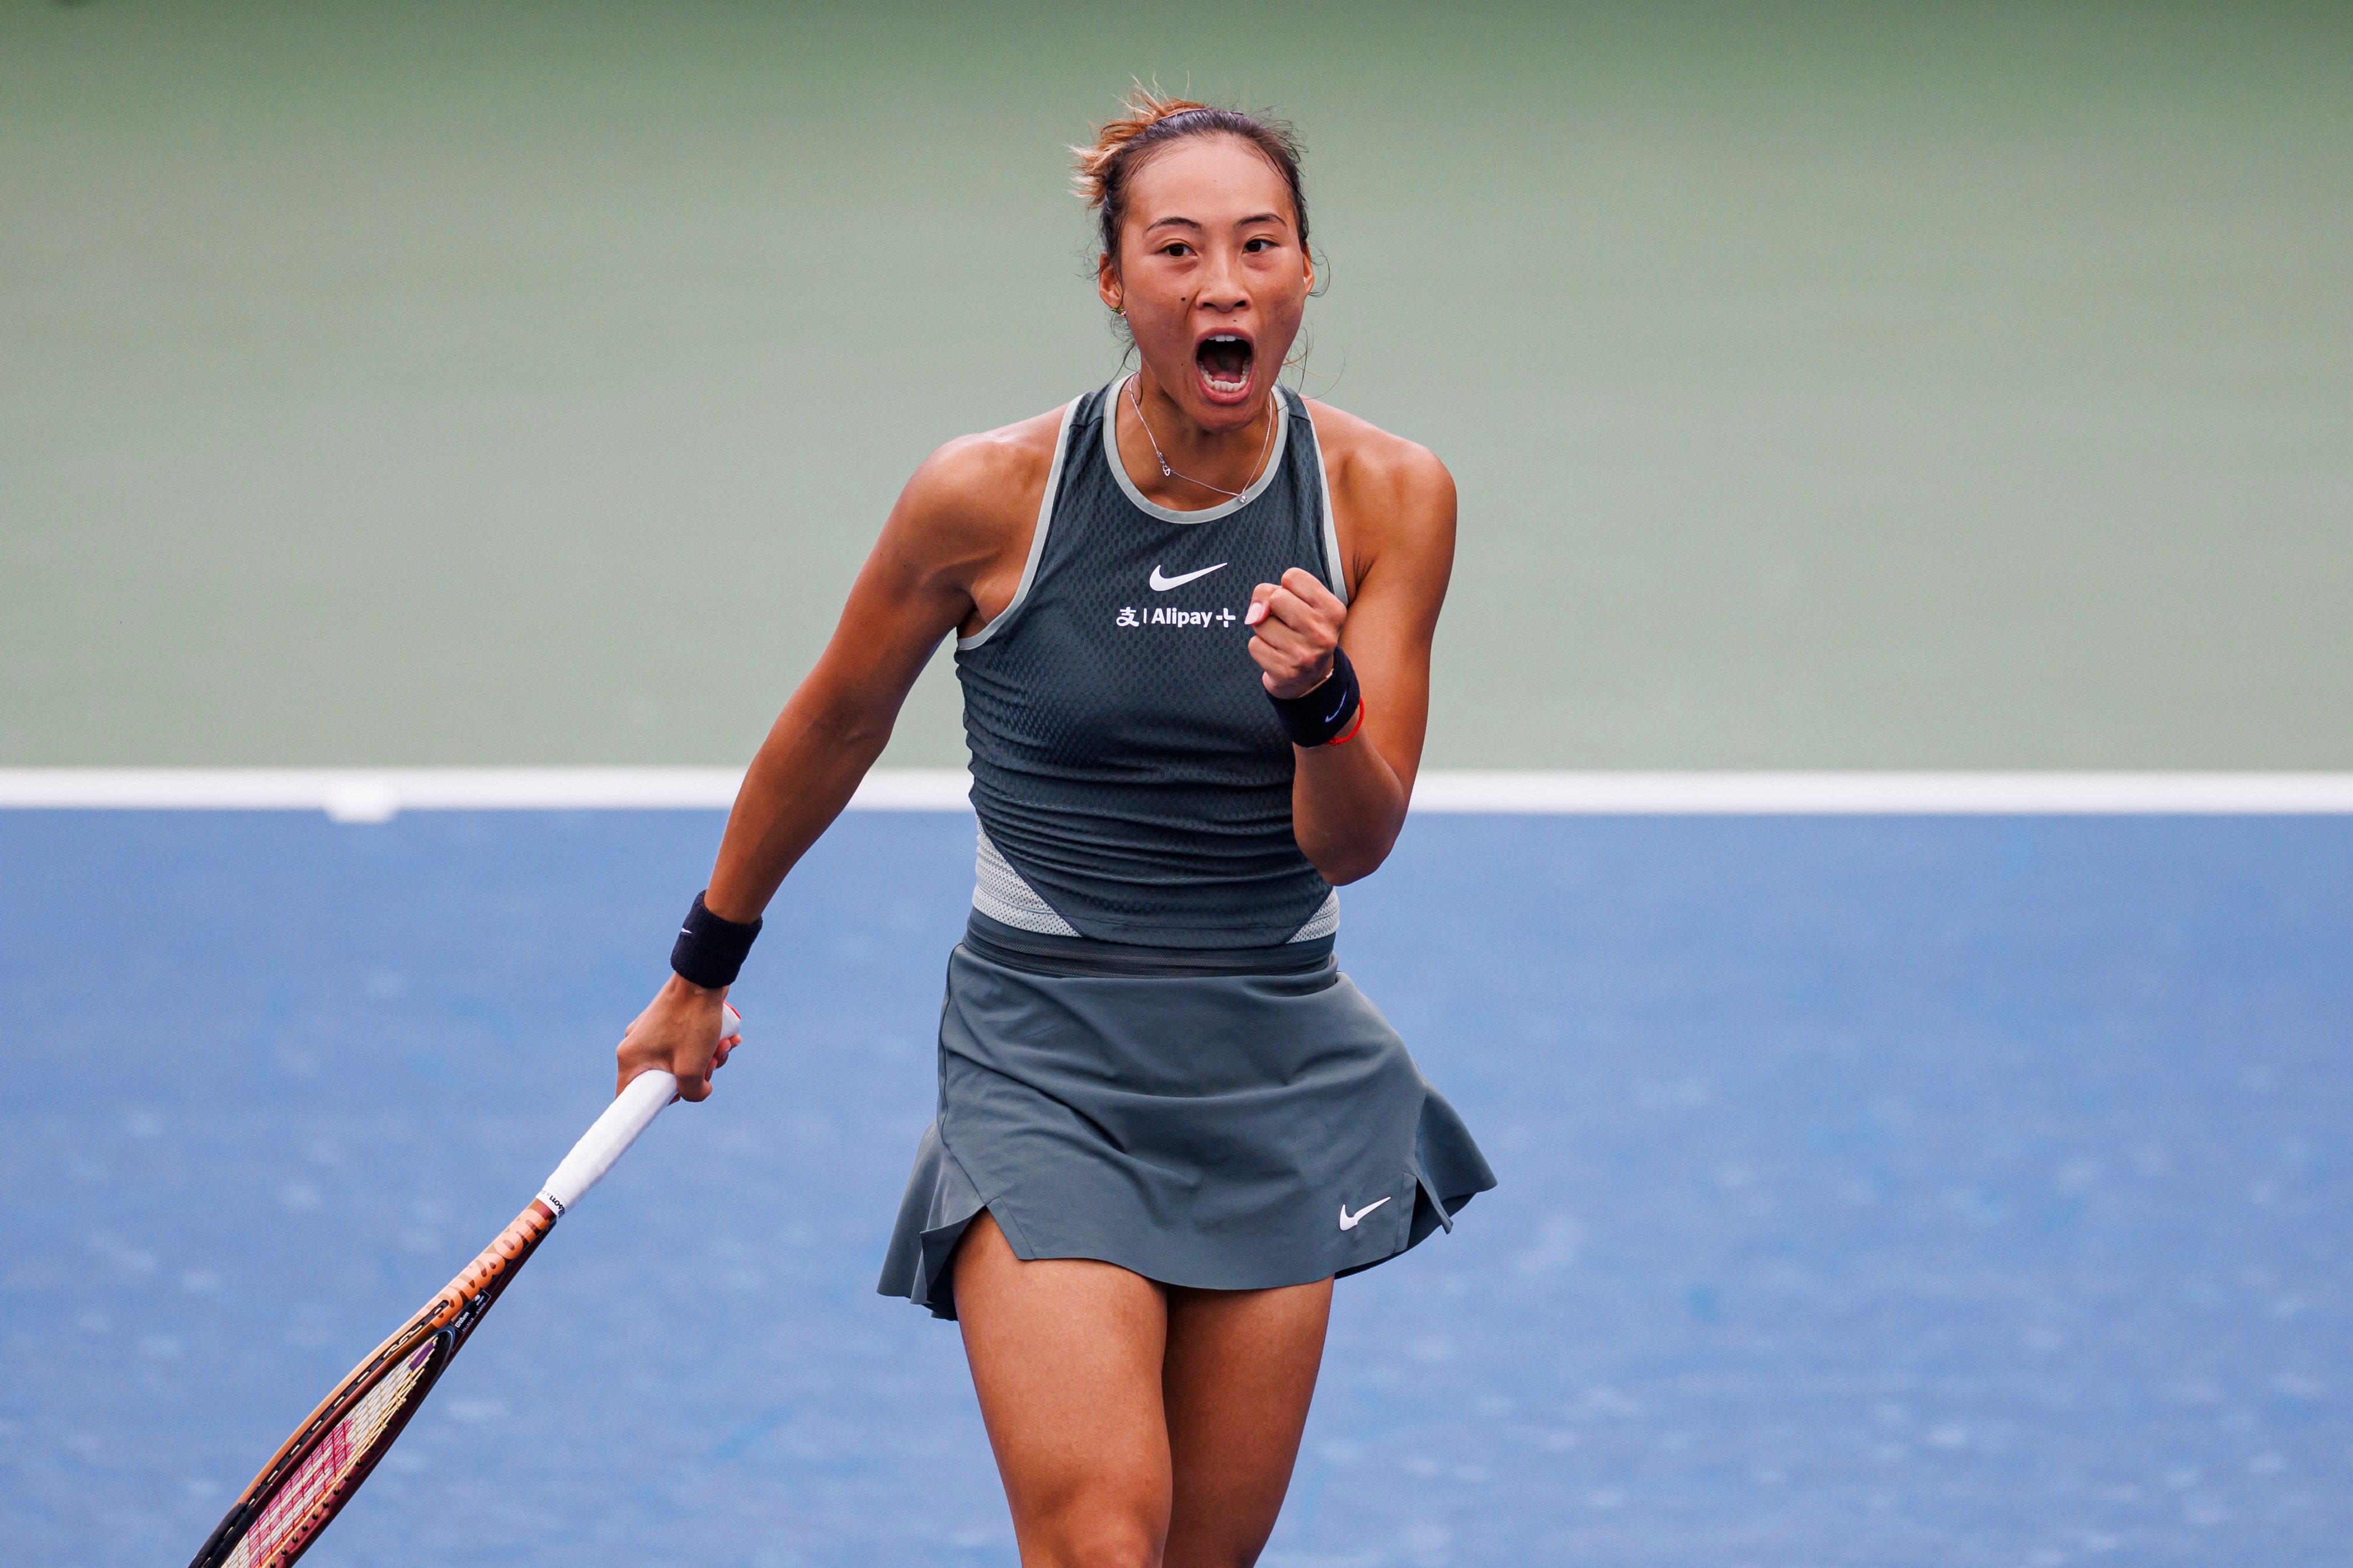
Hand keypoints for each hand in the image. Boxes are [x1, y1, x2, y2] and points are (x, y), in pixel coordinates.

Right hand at [615, 974, 740, 1102]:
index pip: (629, 1097)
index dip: (650, 1107)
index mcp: (630, 1058)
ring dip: (705, 1061)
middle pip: (663, 1081)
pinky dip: (704, 1047)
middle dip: (694, 1077)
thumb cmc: (693, 1020)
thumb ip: (693, 1092)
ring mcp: (650, 1034)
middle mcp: (635, 1045)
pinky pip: (684, 1046)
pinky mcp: (666, 1024)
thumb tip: (700, 1092)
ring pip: (679, 1063)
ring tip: (724, 1046)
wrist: (703, 977)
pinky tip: (726, 1039)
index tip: (675, 1101)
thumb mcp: (693, 1067)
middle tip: (713, 1066)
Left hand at [1243, 567, 1346, 698]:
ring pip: (1260, 622)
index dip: (1286, 588)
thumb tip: (1255, 614)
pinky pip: (1254, 645)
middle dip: (1272, 607)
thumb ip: (1272, 592)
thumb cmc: (1302, 630)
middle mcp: (1323, 633)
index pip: (1292, 577)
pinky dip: (1259, 647)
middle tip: (1286, 623)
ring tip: (1281, 640)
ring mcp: (1304, 655)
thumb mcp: (1300, 603)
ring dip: (1264, 629)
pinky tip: (1275, 654)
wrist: (1311, 679)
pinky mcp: (1285, 672)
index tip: (1297, 603)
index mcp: (1334, 611)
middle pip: (1275, 597)